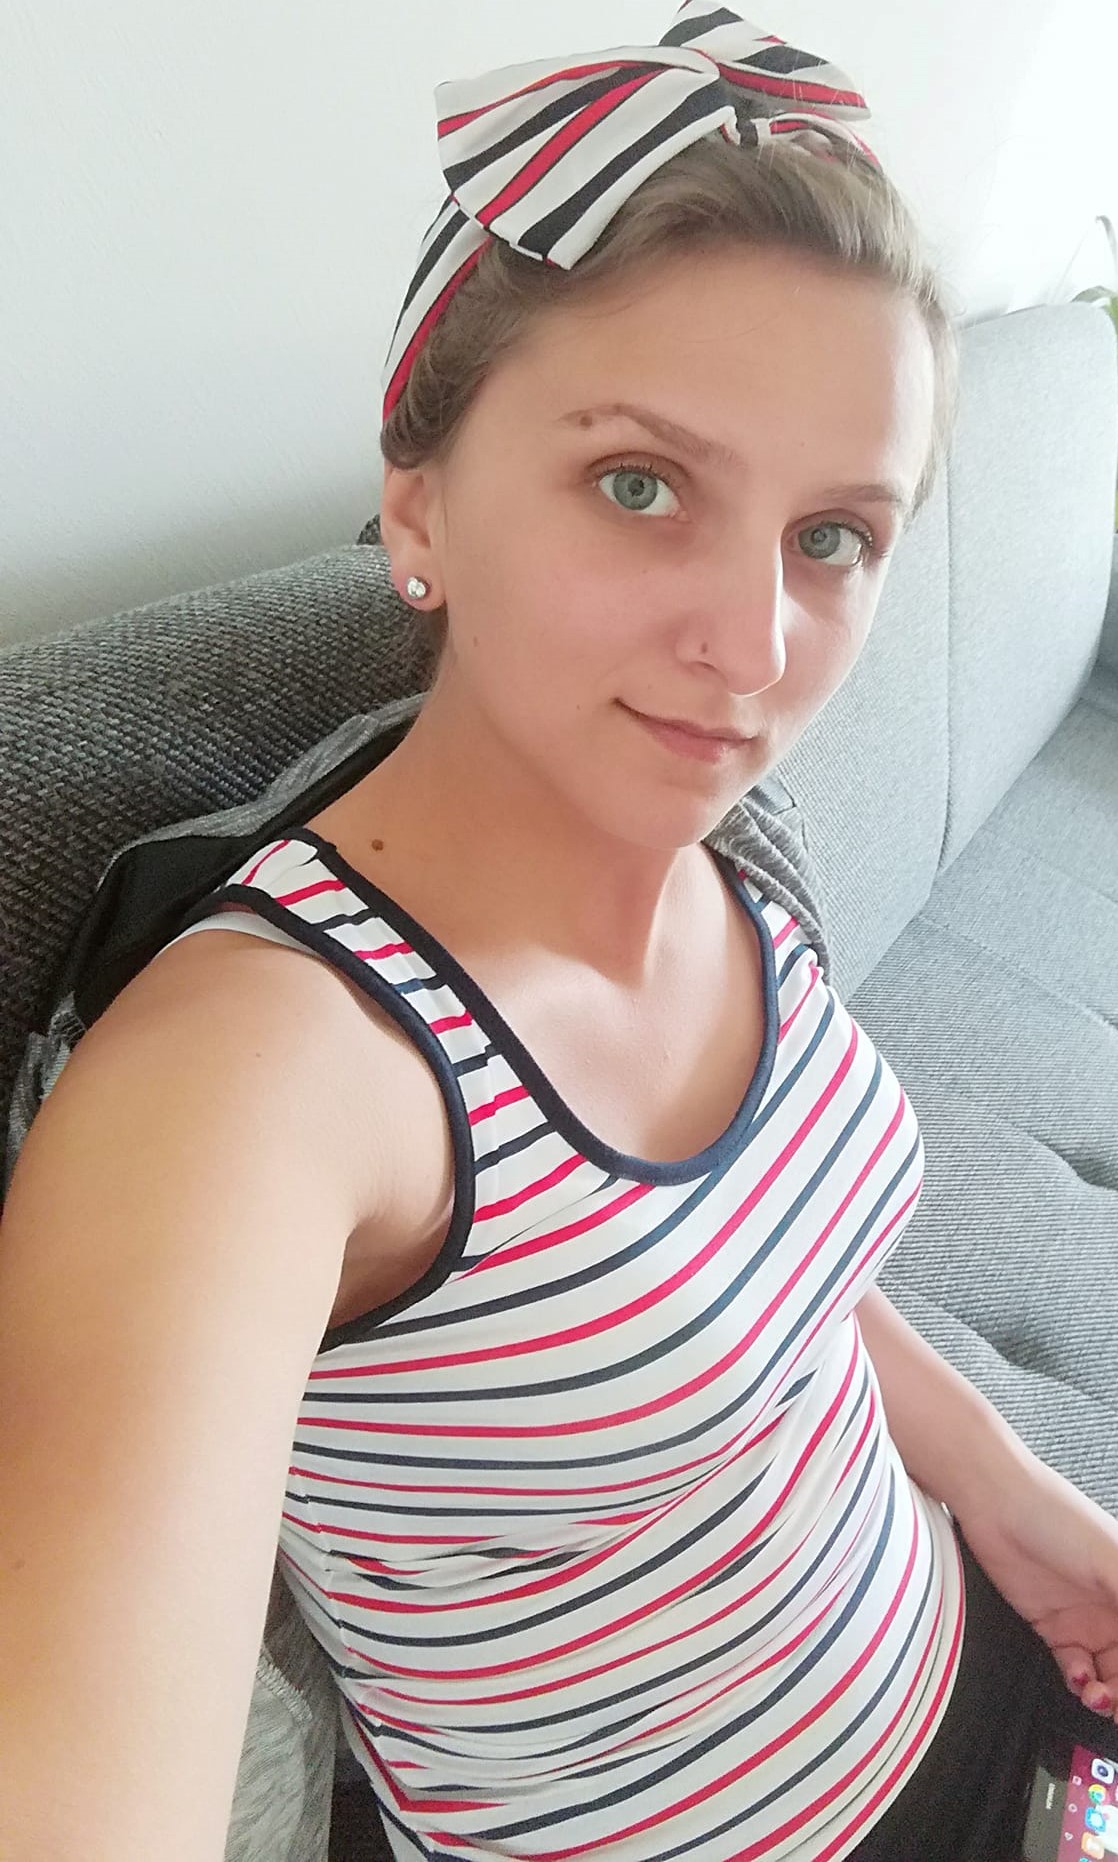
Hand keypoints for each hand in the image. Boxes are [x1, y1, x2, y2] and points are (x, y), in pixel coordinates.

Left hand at [953, 1451, 1117, 1722]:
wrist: (993, 1502)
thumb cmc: (1057, 1516)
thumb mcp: (1111, 1560)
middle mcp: (1113, 1606)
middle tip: (1116, 1706)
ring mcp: (1084, 1617)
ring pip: (1107, 1674)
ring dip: (1107, 1695)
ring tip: (1096, 1696)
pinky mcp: (1052, 1625)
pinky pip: (1074, 1668)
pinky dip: (1079, 1682)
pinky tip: (1077, 1678)